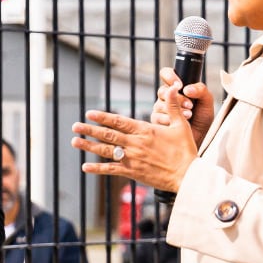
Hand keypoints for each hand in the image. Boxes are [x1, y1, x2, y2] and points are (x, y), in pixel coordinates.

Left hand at [72, 108, 196, 193]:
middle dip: (90, 130)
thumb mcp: (181, 125)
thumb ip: (173, 106)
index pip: (119, 121)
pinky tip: (85, 167)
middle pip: (108, 135)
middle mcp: (135, 144)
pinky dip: (98, 169)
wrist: (187, 175)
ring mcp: (132, 159)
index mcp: (145, 131)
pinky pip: (112, 170)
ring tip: (74, 141)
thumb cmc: (185, 150)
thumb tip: (171, 87)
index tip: (89, 113)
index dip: (103, 117)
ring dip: (89, 146)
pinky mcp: (133, 173)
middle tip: (75, 126)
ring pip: (106, 151)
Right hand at [153, 67, 215, 146]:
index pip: (166, 74)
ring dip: (174, 110)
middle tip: (190, 105)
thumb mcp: (207, 102)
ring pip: (159, 104)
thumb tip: (186, 88)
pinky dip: (169, 120)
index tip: (180, 85)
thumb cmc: (203, 119)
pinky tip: (178, 123)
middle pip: (162, 90)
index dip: (170, 76)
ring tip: (189, 116)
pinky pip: (157, 117)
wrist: (200, 138)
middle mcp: (166, 97)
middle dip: (177, 98)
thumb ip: (201, 90)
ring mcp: (159, 109)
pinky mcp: (156, 121)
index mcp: (176, 88)